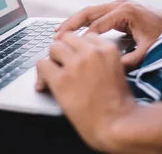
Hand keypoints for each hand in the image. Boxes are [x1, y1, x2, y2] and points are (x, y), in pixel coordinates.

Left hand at [36, 32, 136, 151]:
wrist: (117, 124)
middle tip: (63, 64)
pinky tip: (45, 83)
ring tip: (54, 73)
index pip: (85, 37)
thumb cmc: (120, 105)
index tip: (76, 57)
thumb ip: (101, 59)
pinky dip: (41, 74)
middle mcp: (90, 53)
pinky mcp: (61, 80)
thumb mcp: (118, 71)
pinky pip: (42, 65)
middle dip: (65, 50)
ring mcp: (75, 65)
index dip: (79, 48)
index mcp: (107, 49)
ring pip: (53, 47)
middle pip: (67, 38)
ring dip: (53, 59)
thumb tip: (81, 58)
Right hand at [55, 0, 161, 67]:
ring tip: (58, 33)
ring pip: (90, 11)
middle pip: (89, 12)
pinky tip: (72, 29)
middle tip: (56, 36)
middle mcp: (120, 4)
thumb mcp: (150, 50)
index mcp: (126, 12)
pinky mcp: (118, 9)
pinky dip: (83, 21)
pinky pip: (96, 13)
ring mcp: (118, 4)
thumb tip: (112, 69)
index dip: (84, 38)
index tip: (72, 49)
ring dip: (74, 21)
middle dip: (71, 24)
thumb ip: (132, 60)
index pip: (98, 25)